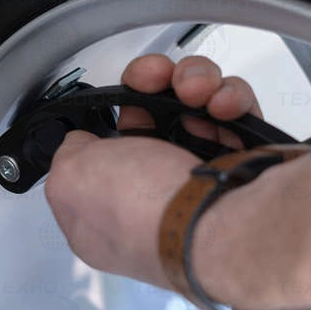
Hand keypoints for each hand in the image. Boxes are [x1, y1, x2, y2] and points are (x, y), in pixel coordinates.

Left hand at [44, 54, 262, 288]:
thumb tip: (80, 143)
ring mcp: (202, 177)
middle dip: (154, 83)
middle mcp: (157, 191)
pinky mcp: (242, 161)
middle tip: (157, 79)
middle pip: (153, 114)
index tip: (116, 96)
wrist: (218, 229)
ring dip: (194, 83)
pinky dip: (231, 98)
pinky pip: (236, 112)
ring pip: (196, 104)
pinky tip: (223, 106)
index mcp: (110, 205)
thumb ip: (68, 156)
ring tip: (197, 92)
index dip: (110, 113)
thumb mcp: (69, 181)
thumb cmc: (143, 213)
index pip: (107, 146)